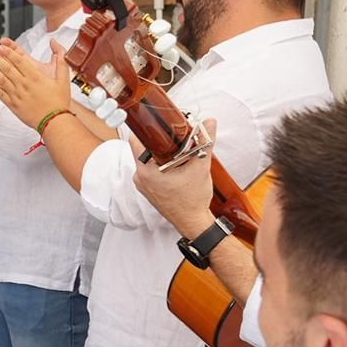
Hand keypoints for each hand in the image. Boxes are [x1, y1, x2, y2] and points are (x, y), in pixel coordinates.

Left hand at [0, 38, 73, 129]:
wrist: (54, 122)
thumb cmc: (59, 102)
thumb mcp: (64, 79)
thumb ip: (61, 60)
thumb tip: (55, 43)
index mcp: (35, 77)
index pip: (19, 61)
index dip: (9, 52)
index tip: (0, 45)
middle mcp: (24, 84)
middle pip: (7, 68)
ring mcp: (17, 95)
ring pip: (1, 79)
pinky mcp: (13, 105)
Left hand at [132, 118, 218, 236]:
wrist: (193, 223)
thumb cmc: (192, 200)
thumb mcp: (201, 166)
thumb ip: (205, 141)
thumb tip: (209, 123)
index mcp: (146, 170)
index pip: (136, 140)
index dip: (147, 129)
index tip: (158, 122)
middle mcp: (140, 178)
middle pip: (144, 149)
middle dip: (160, 141)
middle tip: (174, 135)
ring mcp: (143, 185)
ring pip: (148, 160)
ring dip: (162, 153)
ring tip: (178, 150)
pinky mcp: (149, 190)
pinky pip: (151, 171)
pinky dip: (162, 165)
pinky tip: (176, 164)